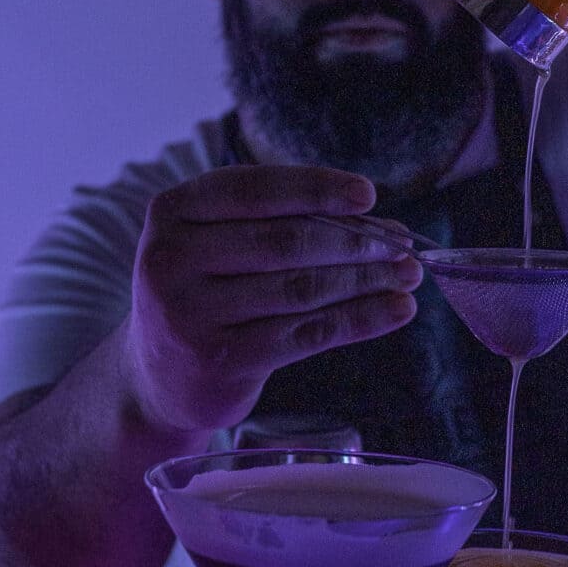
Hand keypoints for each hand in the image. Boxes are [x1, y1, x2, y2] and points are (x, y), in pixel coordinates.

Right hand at [125, 166, 419, 435]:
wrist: (160, 378)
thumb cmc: (205, 294)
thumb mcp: (217, 244)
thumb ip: (278, 222)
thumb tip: (378, 222)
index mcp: (173, 212)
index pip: (255, 189)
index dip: (317, 189)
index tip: (368, 194)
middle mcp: (173, 259)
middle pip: (286, 241)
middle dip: (355, 240)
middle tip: (403, 245)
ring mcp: (193, 313)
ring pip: (302, 288)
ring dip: (366, 280)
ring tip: (407, 276)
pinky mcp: (222, 360)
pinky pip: (307, 334)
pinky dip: (359, 320)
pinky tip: (393, 311)